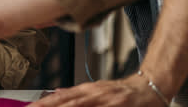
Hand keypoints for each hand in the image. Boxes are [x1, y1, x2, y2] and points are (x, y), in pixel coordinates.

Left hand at [30, 75, 165, 106]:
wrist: (149, 87)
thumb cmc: (121, 92)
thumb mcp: (95, 90)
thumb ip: (76, 94)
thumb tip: (55, 94)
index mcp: (86, 90)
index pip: (59, 98)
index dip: (43, 104)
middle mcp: (93, 93)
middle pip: (66, 102)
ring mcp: (105, 100)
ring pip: (79, 106)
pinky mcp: (117, 106)